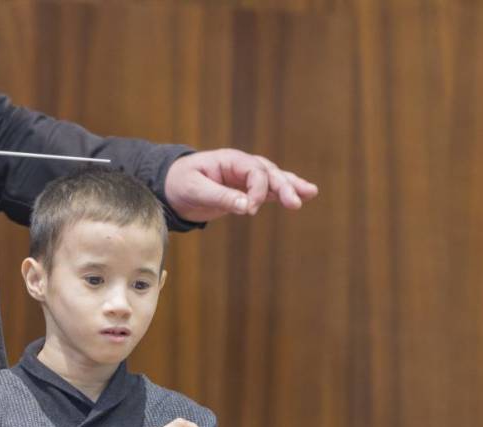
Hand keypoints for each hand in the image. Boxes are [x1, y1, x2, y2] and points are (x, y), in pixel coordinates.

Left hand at [164, 148, 318, 221]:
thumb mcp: (195, 190)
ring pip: (274, 180)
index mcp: (230, 160)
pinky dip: (283, 194)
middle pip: (269, 173)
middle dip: (284, 187)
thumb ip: (220, 197)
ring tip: (311, 193)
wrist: (171, 187)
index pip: (254, 171)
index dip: (257, 190)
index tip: (249, 210)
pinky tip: (300, 197)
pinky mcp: (245, 191)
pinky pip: (268, 190)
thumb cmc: (179, 184)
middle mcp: (241, 166)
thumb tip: (246, 206)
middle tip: (295, 203)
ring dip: (291, 187)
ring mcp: (245, 178)